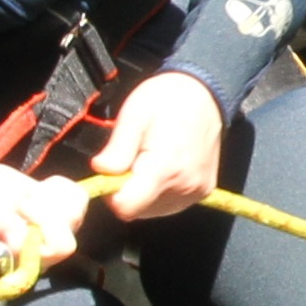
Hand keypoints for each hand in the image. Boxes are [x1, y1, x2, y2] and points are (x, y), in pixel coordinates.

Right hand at [0, 162, 88, 266]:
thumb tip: (22, 242)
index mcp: (19, 262)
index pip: (54, 251)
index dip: (42, 226)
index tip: (19, 205)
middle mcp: (40, 255)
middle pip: (68, 238)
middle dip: (47, 212)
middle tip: (22, 199)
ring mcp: (54, 235)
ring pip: (76, 215)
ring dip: (52, 198)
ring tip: (28, 194)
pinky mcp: (62, 215)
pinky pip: (78, 199)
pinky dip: (61, 188)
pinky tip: (41, 187)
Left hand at [90, 71, 225, 220]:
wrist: (205, 94)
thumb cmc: (166, 100)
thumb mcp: (134, 115)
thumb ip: (117, 149)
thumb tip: (100, 171)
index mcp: (165, 168)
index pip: (127, 207)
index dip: (111, 193)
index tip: (111, 173)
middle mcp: (184, 186)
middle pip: (139, 211)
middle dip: (127, 192)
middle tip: (131, 161)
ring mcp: (197, 191)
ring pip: (154, 210)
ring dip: (144, 194)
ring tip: (148, 163)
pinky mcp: (204, 191)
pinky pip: (171, 205)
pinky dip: (161, 193)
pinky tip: (162, 170)